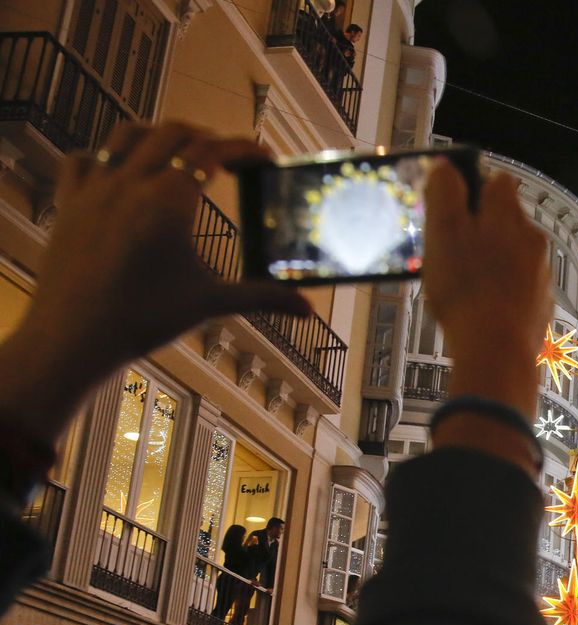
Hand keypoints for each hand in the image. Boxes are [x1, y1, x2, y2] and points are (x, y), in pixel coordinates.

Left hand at [1, 124, 310, 447]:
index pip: (213, 152)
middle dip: (206, 138)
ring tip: (178, 150)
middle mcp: (131, 184)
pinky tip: (119, 170)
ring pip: (127, 134)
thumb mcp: (208, 303)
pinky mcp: (69, 203)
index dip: (245, 150)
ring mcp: (95, 189)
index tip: (265, 158)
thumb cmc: (143, 319)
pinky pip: (82, 159)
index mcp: (169, 201)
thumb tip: (307, 308)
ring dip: (158, 134)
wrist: (73, 337)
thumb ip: (261, 297)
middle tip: (227, 158)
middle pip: (174, 134)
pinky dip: (104, 155)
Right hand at [423, 165, 549, 417]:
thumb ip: (444, 192)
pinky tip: (479, 305)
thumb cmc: (466, 290)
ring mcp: (540, 273)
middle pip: (505, 219)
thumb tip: (446, 167)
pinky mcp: (540, 304)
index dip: (473, 187)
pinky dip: (500, 289)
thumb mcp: (442, 231)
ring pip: (512, 254)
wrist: (496, 351)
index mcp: (508, 214)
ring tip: (462, 281)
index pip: (497, 181)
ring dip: (490, 260)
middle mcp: (532, 239)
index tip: (450, 204)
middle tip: (449, 247)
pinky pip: (518, 286)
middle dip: (480, 227)